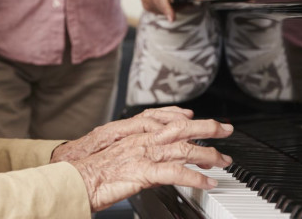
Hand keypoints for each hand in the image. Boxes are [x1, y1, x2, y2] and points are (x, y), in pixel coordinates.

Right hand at [60, 108, 233, 211]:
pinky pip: (175, 173)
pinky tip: (207, 182)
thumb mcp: (119, 159)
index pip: (169, 121)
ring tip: (224, 161)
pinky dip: (195, 177)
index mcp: (136, 136)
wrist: (74, 179)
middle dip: (208, 128)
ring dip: (208, 154)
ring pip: (184, 148)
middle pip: (182, 128)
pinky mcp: (143, 171)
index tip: (202, 121)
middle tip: (227, 130)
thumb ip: (140, 158)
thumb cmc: (91, 173)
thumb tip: (158, 166)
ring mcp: (143, 154)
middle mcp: (143, 140)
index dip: (188, 119)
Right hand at [135, 0, 186, 19]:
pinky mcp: (147, 7)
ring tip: (181, 2)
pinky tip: (172, 4)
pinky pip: (160, 12)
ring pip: (162, 11)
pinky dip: (167, 9)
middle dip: (177, 8)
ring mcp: (146, 1)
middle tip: (188, 4)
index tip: (172, 18)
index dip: (167, 9)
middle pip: (163, 6)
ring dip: (173, 9)